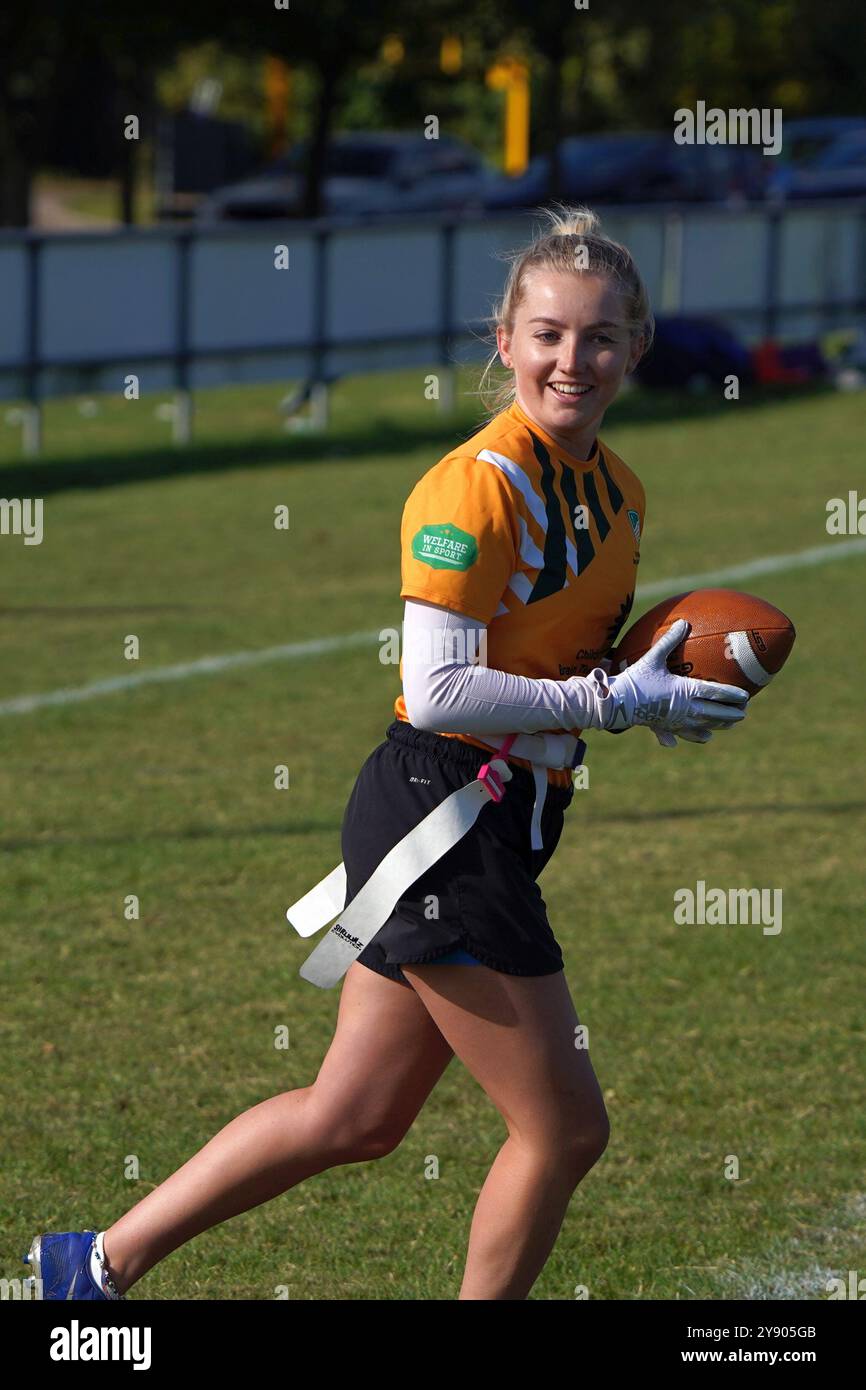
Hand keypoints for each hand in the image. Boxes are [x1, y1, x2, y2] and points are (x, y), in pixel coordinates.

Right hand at [601, 620, 748, 743]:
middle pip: (714, 713)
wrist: (617, 703)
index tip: (745, 697)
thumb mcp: (653, 657)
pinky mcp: (666, 727)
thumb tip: (683, 622)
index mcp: (685, 690)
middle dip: (731, 713)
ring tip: (730, 725)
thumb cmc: (635, 679)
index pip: (715, 693)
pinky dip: (697, 736)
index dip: (731, 695)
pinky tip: (705, 738)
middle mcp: (684, 708)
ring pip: (703, 725)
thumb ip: (669, 641)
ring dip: (719, 725)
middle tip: (744, 712)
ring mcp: (676, 720)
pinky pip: (686, 734)